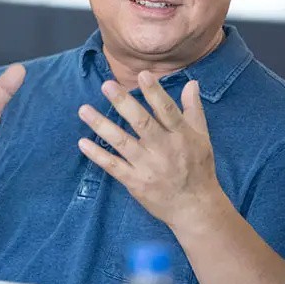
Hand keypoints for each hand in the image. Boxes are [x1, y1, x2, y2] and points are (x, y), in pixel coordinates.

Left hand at [77, 72, 225, 227]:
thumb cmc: (198, 168)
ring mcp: (148, 167)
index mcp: (181, 136)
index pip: (167, 111)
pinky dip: (98, 155)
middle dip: (124, 103)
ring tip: (84, 110)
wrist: (195, 208)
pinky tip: (82, 143)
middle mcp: (164, 150)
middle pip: (142, 123)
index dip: (154, 93)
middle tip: (106, 85)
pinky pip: (113, 166)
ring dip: (102, 126)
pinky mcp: (135, 182)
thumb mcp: (202, 138)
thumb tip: (191, 83)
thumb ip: (193, 110)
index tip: (142, 75)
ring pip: (122, 143)